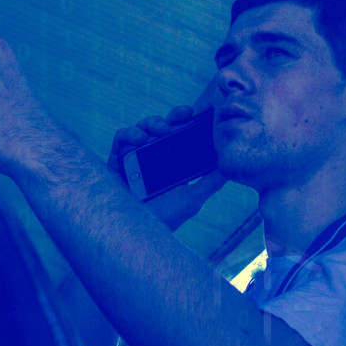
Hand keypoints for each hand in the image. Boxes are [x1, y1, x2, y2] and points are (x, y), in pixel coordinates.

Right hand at [107, 106, 225, 230]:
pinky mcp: (114, 163)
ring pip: (142, 129)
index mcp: (172, 165)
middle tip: (185, 114)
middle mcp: (152, 160)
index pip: (182, 137)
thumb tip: (231, 164)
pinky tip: (140, 139)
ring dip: (153, 123)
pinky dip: (130, 134)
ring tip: (162, 129)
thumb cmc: (165, 218)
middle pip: (163, 128)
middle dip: (174, 117)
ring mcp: (133, 160)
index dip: (191, 122)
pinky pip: (120, 140)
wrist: (136, 234)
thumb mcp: (193, 197)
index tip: (203, 111)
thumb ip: (211, 180)